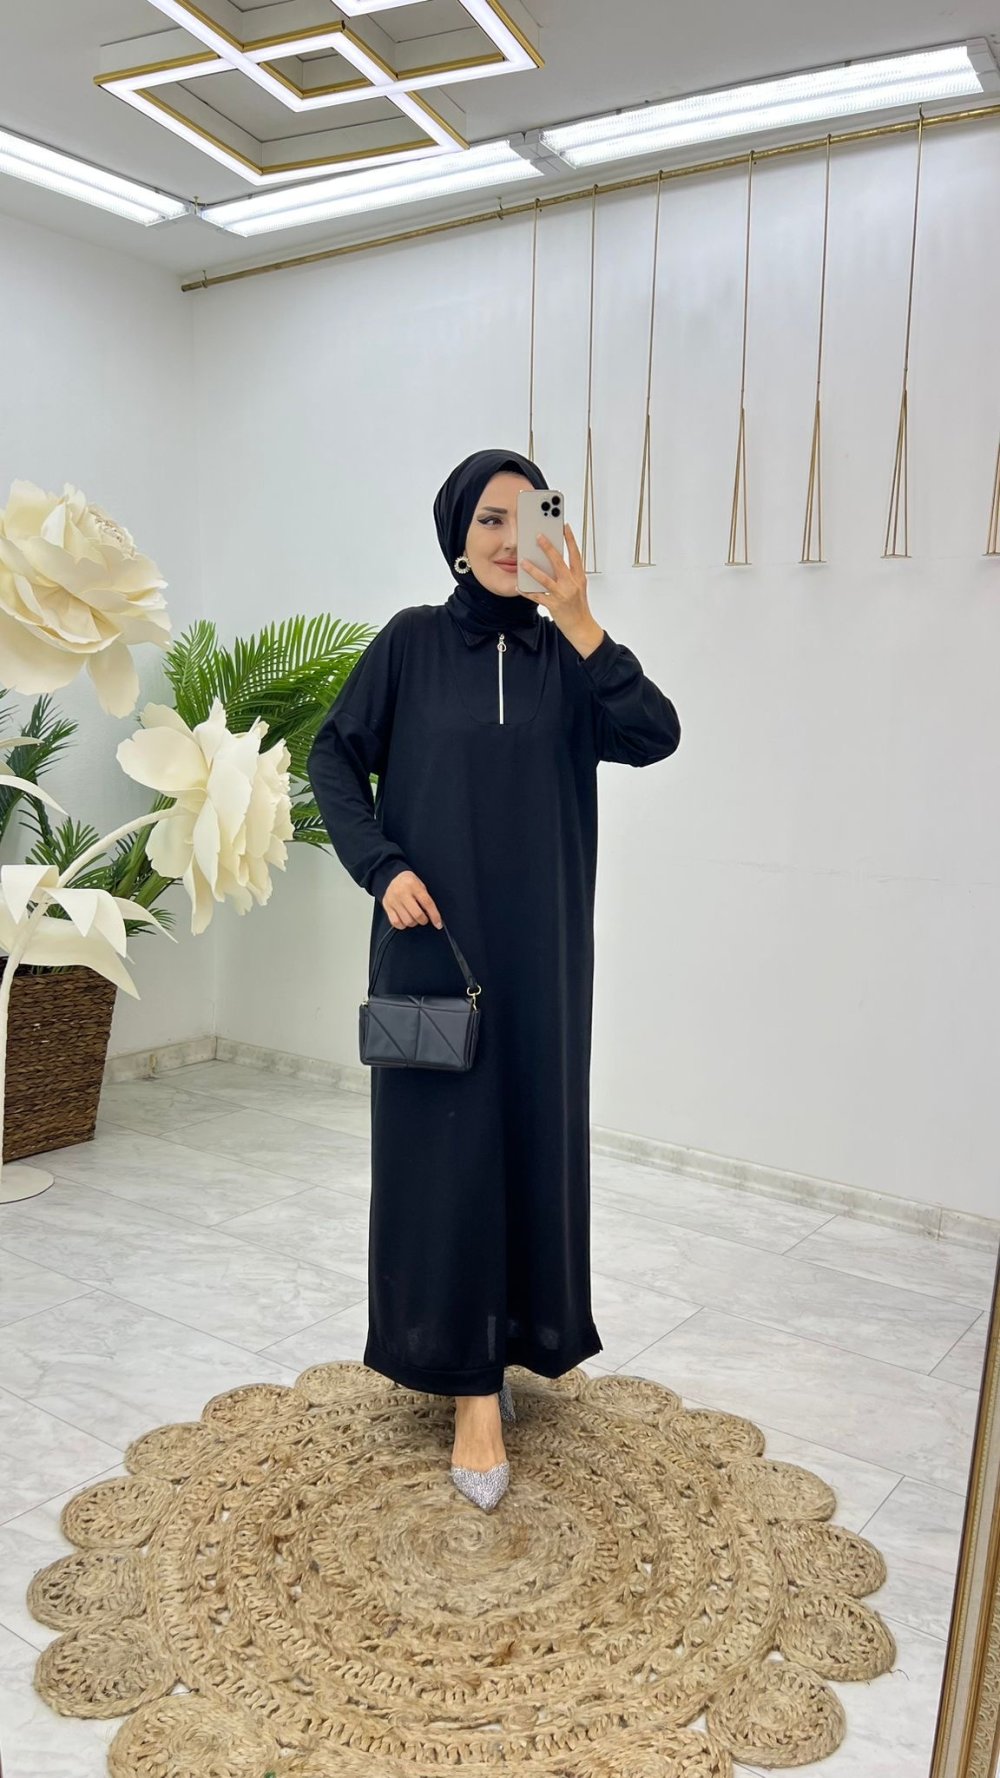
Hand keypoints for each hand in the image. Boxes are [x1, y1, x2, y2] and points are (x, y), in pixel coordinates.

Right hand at [382, 869, 442, 930]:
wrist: (392, 877)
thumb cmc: (409, 882)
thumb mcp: (420, 885)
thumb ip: (426, 899)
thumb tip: (432, 916)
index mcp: (413, 885)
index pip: (427, 903)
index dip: (434, 915)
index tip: (438, 924)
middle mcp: (402, 892)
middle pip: (417, 914)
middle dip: (424, 920)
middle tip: (424, 918)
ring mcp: (393, 900)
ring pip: (407, 921)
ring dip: (414, 923)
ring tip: (413, 917)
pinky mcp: (386, 906)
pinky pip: (396, 923)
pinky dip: (403, 925)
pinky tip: (405, 919)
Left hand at [519, 523, 601, 652]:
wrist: (582, 627)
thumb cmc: (579, 606)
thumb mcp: (578, 587)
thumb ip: (568, 574)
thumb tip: (553, 561)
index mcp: (579, 577)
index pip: (575, 555)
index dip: (570, 540)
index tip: (564, 527)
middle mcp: (571, 584)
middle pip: (559, 562)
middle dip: (548, 548)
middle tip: (538, 536)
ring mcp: (562, 595)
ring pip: (545, 579)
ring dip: (533, 570)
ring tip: (523, 562)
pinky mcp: (554, 606)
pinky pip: (537, 597)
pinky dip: (527, 592)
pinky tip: (519, 587)